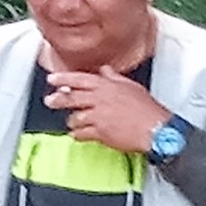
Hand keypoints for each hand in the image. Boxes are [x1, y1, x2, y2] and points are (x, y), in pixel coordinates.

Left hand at [43, 64, 169, 153]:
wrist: (155, 129)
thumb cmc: (147, 109)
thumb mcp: (131, 87)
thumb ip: (115, 78)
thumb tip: (105, 70)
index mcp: (107, 86)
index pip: (80, 79)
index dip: (64, 78)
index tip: (52, 79)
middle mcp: (100, 99)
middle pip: (71, 97)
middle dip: (57, 99)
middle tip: (49, 101)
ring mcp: (99, 116)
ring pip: (75, 117)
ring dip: (72, 121)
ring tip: (73, 123)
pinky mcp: (100, 132)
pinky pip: (81, 134)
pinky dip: (77, 135)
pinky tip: (78, 135)